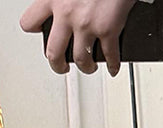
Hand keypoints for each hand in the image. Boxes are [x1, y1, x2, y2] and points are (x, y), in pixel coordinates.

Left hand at [19, 0, 137, 75]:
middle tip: (61, 66)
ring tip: (88, 66)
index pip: (30, 22)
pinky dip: (112, 66)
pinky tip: (112, 67)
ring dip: (85, 67)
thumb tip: (63, 3)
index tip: (42, 35)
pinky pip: (110, 57)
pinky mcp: (108, 30)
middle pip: (54, 52)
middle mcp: (66, 14)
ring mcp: (87, 25)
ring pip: (81, 59)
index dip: (35, 31)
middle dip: (58, 65)